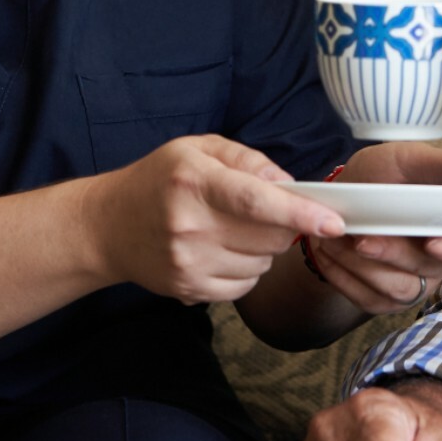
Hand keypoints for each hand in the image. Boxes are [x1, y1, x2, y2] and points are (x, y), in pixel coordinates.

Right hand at [97, 135, 345, 303]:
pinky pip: (244, 287)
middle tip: (265, 212)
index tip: (333, 222)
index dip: (300, 214)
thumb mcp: (198, 149)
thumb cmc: (159, 180)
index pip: (257, 202)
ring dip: (263, 249)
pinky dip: (247, 270)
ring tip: (233, 230)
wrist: (108, 226)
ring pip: (261, 265)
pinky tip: (224, 251)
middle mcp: (190, 226)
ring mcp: (188, 264)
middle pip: (268, 237)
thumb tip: (289, 184)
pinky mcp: (188, 291)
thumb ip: (248, 160)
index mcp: (195, 182)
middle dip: (283, 225)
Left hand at [302, 143, 441, 313]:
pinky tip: (328, 252)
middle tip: (363, 240)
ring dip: (364, 267)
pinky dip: (344, 276)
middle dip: (394, 255)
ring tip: (335, 240)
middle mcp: (440, 262)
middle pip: (428, 271)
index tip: (433, 244)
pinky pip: (367, 299)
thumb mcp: (416, 161)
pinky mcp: (383, 299)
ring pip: (398, 290)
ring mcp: (414, 284)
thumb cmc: (388, 174)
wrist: (344, 197)